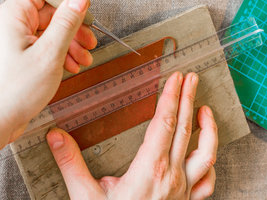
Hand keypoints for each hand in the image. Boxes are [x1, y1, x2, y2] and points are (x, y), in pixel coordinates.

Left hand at [0, 0, 96, 143]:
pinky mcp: (13, 55)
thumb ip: (66, 23)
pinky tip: (70, 65)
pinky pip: (39, 45)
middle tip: (88, 37)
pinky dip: (57, 52)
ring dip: (68, 41)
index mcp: (11, 16)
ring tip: (83, 57)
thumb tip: (78, 1)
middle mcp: (7, 24)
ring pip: (46, 30)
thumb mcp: (49, 54)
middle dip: (72, 25)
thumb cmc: (11, 93)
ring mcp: (9, 41)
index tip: (83, 6)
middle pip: (47, 11)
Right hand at [47, 72, 217, 199]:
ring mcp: (183, 191)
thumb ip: (71, 164)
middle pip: (186, 128)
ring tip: (206, 108)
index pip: (165, 122)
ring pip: (206, 153)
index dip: (172, 96)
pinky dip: (210, 163)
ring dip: (208, 128)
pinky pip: (207, 181)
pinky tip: (206, 154)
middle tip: (191, 78)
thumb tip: (56, 136)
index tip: (176, 78)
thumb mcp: (85, 197)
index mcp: (150, 169)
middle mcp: (172, 176)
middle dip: (189, 99)